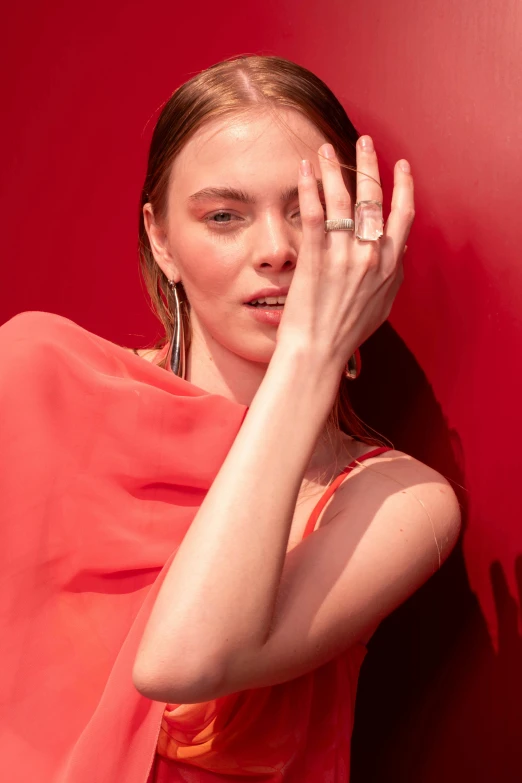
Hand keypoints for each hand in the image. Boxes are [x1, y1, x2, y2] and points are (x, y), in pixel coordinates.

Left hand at [276, 136, 413, 376]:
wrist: (319, 352)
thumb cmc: (347, 333)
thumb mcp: (382, 305)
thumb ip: (392, 275)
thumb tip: (397, 251)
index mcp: (390, 266)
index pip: (403, 216)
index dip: (403, 187)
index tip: (400, 166)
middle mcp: (370, 256)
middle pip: (373, 199)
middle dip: (369, 165)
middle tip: (364, 141)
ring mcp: (342, 256)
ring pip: (342, 200)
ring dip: (335, 169)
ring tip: (326, 148)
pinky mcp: (315, 258)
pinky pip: (313, 214)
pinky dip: (309, 189)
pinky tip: (304, 170)